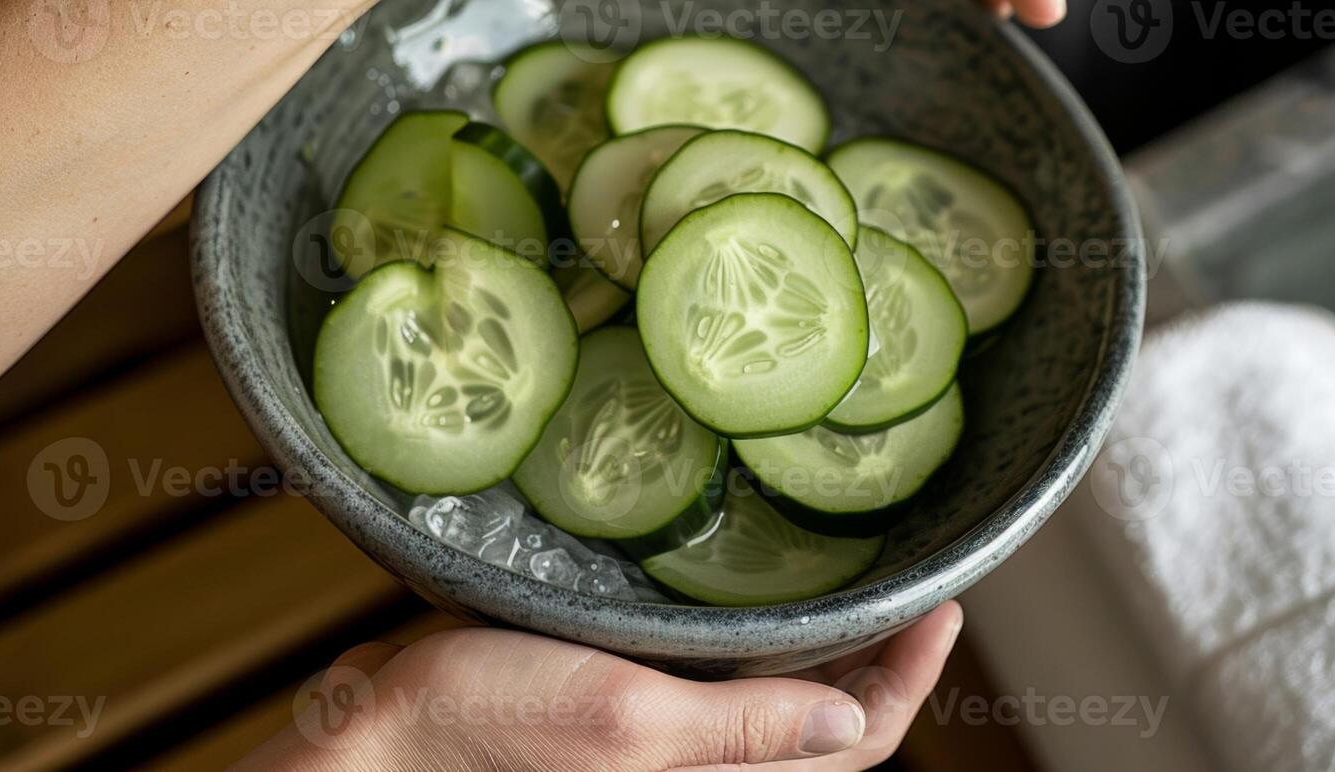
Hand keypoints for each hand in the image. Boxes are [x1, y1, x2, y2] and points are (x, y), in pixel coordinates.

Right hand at [248, 602, 962, 769]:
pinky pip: (735, 691)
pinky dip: (772, 648)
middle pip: (832, 728)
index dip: (912, 678)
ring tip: (868, 583)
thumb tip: (854, 723)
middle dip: (887, 662)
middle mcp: (707, 768)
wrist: (389, 731)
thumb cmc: (492, 723)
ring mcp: (676, 740)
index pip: (857, 744)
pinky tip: (770, 597)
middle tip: (921, 581)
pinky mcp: (641, 709)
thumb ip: (741, 729)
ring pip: (788, 708)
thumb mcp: (630, 720)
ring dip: (836, 652)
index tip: (945, 605)